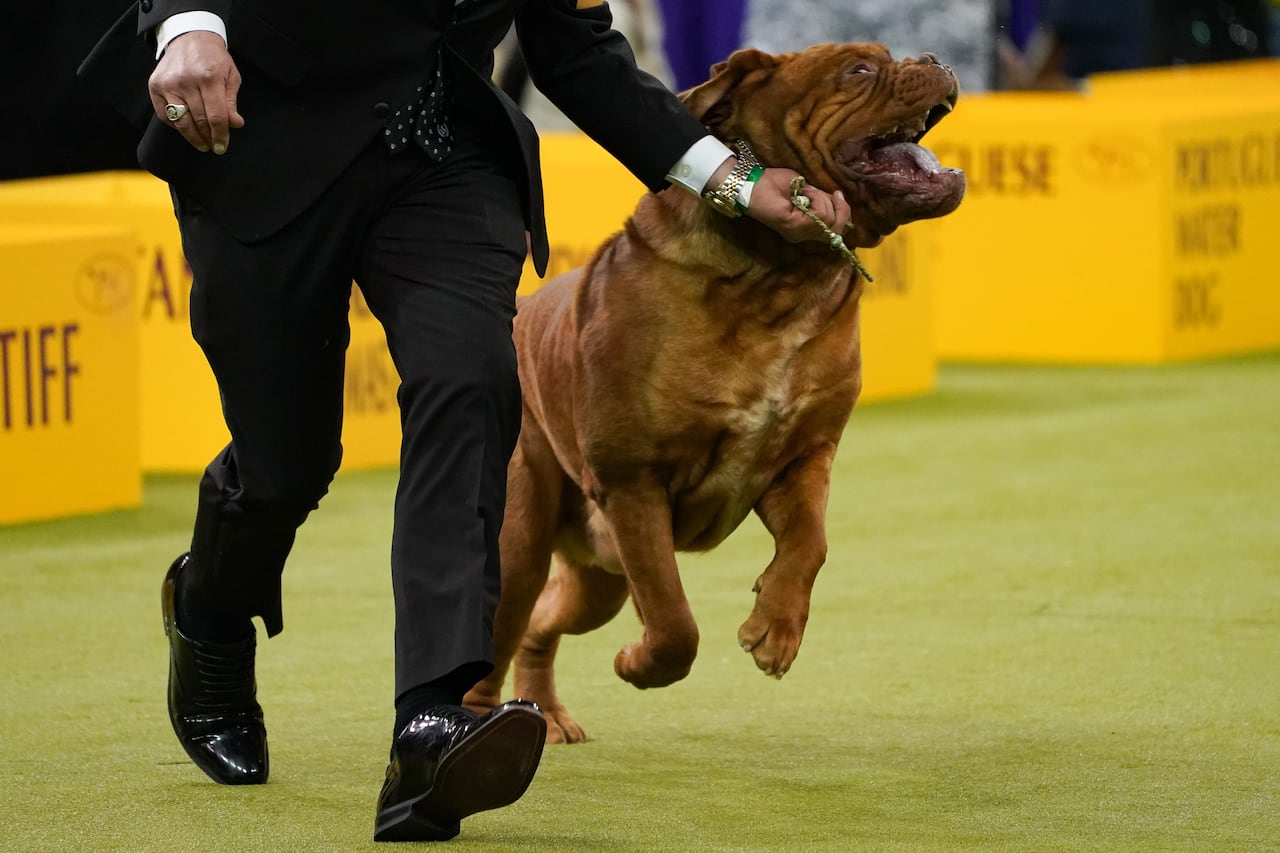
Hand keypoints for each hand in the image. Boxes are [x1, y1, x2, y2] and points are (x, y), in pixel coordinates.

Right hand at [148, 31, 244, 153]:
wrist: (189, 37)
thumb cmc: (213, 58)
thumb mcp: (231, 76)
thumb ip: (231, 102)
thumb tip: (235, 124)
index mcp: (209, 78)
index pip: (216, 116)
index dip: (220, 135)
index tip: (222, 147)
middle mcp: (186, 81)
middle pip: (199, 121)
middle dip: (208, 138)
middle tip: (214, 146)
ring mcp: (168, 83)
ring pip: (181, 121)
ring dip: (192, 136)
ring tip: (202, 143)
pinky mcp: (155, 85)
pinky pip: (164, 115)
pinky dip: (176, 126)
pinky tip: (186, 128)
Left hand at [743, 167, 850, 243]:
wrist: (751, 182)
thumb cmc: (772, 182)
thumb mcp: (804, 188)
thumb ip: (819, 198)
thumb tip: (837, 200)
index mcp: (803, 228)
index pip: (834, 233)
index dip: (842, 213)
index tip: (837, 195)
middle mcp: (801, 235)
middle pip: (836, 230)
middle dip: (839, 208)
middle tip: (828, 193)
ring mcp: (797, 232)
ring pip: (829, 221)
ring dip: (824, 200)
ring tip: (807, 192)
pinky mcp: (793, 225)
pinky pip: (819, 215)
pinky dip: (818, 199)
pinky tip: (805, 193)